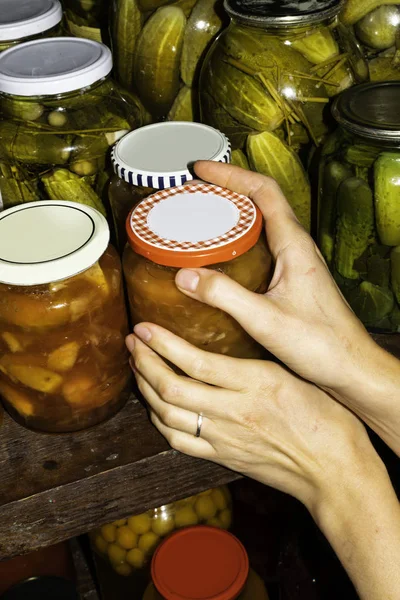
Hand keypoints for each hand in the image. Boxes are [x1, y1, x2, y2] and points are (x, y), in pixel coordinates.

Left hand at [127, 323, 378, 512]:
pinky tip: (152, 406)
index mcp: (255, 383)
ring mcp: (224, 438)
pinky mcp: (222, 458)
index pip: (195, 361)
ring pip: (167, 414)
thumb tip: (216, 349)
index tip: (145, 328)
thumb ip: (252, 364)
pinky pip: (178, 441)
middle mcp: (234, 411)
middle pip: (171, 387)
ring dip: (145, 388)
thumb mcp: (291, 375)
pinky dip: (158, 421)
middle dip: (144, 362)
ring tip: (136, 367)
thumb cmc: (325, 418)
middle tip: (132, 342)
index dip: (162, 343)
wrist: (334, 470)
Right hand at [174, 161, 399, 454]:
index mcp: (295, 246)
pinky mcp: (293, 278)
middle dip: (228, 188)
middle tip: (195, 190)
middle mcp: (298, 247)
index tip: (201, 170)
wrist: (351, 367)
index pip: (264, 192)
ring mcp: (297, 262)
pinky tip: (221, 256)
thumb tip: (185, 275)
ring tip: (202, 215)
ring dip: (234, 211)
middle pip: (262, 200)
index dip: (231, 175)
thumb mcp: (265, 319)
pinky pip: (264, 244)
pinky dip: (240, 238)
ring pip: (263, 222)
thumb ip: (224, 296)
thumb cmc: (321, 344)